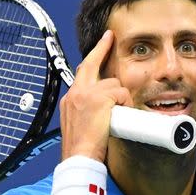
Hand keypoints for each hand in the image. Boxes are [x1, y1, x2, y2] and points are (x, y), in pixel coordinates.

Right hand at [59, 30, 133, 161]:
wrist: (78, 157)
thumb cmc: (82, 147)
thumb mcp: (79, 124)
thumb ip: (89, 110)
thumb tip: (106, 107)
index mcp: (70, 99)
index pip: (82, 73)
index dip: (92, 58)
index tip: (99, 46)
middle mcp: (75, 92)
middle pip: (91, 64)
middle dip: (101, 48)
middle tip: (109, 37)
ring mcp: (86, 93)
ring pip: (113, 84)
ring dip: (120, 98)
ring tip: (117, 116)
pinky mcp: (99, 98)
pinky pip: (121, 93)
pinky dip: (125, 104)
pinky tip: (120, 116)